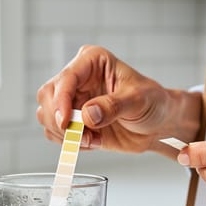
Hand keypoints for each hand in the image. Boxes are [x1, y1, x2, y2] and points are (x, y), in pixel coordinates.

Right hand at [36, 45, 200, 153]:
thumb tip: (88, 114)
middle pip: (47, 97)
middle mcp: (78, 79)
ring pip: (47, 117)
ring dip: (66, 135)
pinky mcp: (73, 121)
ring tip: (93, 139)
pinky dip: (70, 143)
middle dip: (60, 120)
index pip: (65, 78)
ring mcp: (73, 101)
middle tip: (83, 136)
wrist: (158, 124)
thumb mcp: (138, 100)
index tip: (66, 122)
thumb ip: (113, 106)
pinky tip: (93, 142)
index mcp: (92, 61)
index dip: (61, 101)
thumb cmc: (153, 102)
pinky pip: (56, 134)